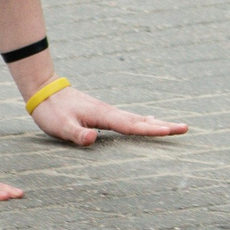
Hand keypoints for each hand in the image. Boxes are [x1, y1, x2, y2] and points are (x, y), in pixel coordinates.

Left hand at [26, 86, 188, 147]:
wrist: (44, 91)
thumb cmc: (52, 112)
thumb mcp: (61, 126)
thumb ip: (76, 134)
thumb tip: (93, 138)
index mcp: (103, 115)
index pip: (131, 125)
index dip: (151, 129)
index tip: (169, 131)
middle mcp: (109, 112)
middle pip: (141, 121)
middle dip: (163, 125)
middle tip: (185, 128)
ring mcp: (107, 112)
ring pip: (137, 119)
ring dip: (157, 123)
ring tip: (174, 127)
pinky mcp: (103, 113)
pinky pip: (129, 118)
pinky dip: (144, 121)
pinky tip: (149, 121)